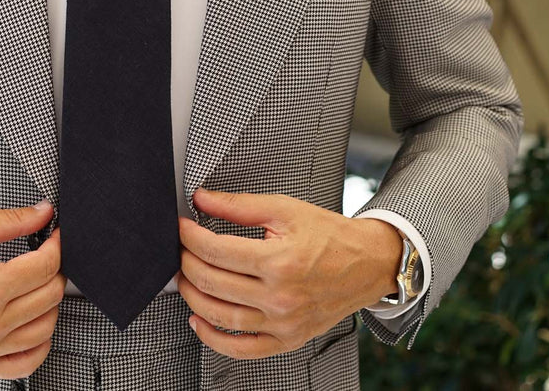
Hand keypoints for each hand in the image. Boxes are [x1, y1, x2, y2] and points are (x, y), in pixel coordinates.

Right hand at [0, 200, 65, 379]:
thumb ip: (9, 220)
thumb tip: (44, 214)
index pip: (45, 267)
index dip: (57, 245)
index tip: (55, 235)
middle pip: (50, 297)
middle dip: (55, 270)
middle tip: (45, 255)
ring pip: (45, 329)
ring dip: (50, 303)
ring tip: (37, 284)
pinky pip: (26, 364)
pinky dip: (40, 343)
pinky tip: (34, 322)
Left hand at [176, 188, 401, 359]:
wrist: (368, 264)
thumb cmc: (330, 236)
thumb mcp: (285, 209)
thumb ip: (239, 205)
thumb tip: (202, 199)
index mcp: (279, 261)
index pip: (216, 251)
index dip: (190, 237)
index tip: (181, 227)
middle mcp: (280, 296)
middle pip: (213, 283)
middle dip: (186, 263)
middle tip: (180, 249)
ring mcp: (284, 323)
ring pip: (220, 316)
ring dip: (192, 296)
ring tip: (185, 279)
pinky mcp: (288, 340)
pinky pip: (242, 349)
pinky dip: (213, 339)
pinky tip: (199, 320)